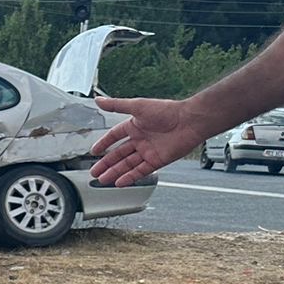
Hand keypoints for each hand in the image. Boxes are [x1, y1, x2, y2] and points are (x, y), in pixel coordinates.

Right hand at [90, 97, 211, 186]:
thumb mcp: (137, 106)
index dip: (103, 143)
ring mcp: (148, 151)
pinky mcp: (157, 161)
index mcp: (135, 126)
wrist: (189, 122)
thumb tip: (98, 101)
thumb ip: (116, 105)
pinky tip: (119, 182)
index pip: (114, 136)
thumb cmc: (167, 111)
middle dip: (106, 163)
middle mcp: (141, 139)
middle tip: (95, 171)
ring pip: (127, 164)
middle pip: (119, 154)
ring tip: (103, 180)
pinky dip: (129, 177)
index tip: (94, 151)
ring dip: (115, 172)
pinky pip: (140, 171)